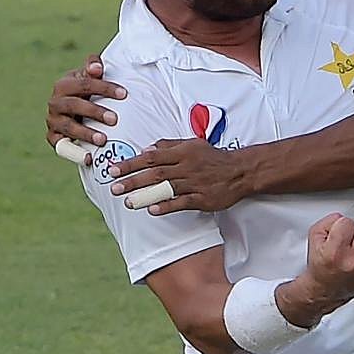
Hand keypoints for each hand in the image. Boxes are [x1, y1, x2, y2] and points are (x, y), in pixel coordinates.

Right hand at [46, 54, 126, 157]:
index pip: (84, 83)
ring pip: (68, 127)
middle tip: (114, 119)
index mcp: (64, 84)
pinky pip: (62, 146)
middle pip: (74, 105)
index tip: (124, 94)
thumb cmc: (87, 91)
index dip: (104, 87)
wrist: (74, 109)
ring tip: (102, 140)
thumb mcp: (90, 77)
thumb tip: (96, 67)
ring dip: (85, 133)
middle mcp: (55, 102)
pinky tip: (88, 158)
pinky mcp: (54, 136)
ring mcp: (53, 120)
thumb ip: (94, 67)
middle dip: (95, 112)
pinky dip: (74, 153)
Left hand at [113, 138, 250, 212]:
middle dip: (132, 180)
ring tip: (128, 202)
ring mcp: (195, 184)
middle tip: (114, 188)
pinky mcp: (203, 199)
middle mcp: (186, 167)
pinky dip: (167, 206)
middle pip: (155, 173)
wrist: (240, 171)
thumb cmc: (213, 157)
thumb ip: (168, 145)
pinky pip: (182, 202)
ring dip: (146, 195)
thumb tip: (146, 149)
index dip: (131, 164)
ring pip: (166, 188)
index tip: (113, 170)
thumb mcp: (192, 144)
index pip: (151, 157)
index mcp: (182, 152)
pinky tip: (153, 210)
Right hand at [276, 213, 353, 326]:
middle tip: (347, 244)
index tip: (340, 235)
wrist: (325, 290)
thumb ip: (328, 222)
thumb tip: (343, 218)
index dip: (342, 226)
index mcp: (334, 252)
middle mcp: (352, 261)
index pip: (347, 222)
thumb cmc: (321, 266)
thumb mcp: (314, 238)